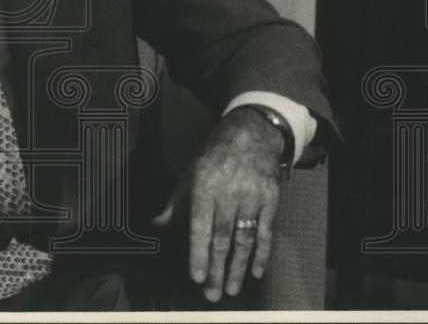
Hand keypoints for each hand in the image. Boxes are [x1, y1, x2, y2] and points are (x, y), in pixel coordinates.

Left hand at [154, 106, 283, 301]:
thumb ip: (175, 204)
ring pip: (244, 238)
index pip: (200, 225)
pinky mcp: (271, 199)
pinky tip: (256, 271)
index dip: (198, 252)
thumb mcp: (189, 174)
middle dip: (217, 269)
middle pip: (222, 237)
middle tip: (212, 294)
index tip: (197, 276)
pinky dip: (262, 252)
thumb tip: (155, 226)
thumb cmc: (214, 157)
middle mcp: (229, 193)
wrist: (251, 133)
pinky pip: (266, 231)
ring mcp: (252, 196)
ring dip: (238, 266)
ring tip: (231, 289)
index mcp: (204, 186)